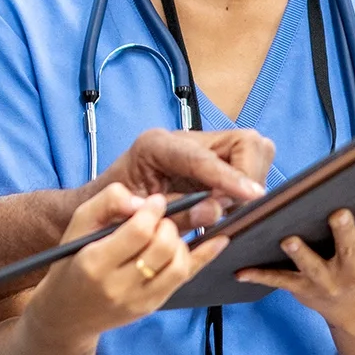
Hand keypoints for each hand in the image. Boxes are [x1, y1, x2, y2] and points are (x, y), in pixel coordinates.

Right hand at [24, 184, 232, 344]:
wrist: (66, 315)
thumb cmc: (70, 263)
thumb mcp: (76, 227)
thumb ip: (105, 203)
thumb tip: (142, 201)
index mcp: (95, 263)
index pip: (138, 231)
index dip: (152, 210)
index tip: (154, 201)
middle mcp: (119, 286)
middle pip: (163, 248)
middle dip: (167, 224)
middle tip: (159, 217)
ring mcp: (139, 300)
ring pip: (179, 265)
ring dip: (180, 240)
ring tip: (166, 232)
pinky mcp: (153, 306)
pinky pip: (186, 279)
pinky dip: (204, 257)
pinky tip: (219, 239)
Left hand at [94, 127, 272, 227]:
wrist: (101, 204)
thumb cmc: (112, 209)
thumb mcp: (138, 216)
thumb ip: (178, 213)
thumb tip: (215, 210)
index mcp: (155, 145)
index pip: (204, 158)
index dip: (231, 178)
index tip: (252, 195)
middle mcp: (183, 139)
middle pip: (244, 143)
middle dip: (248, 176)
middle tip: (234, 207)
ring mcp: (200, 147)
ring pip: (252, 151)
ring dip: (248, 182)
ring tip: (227, 208)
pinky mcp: (211, 161)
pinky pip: (246, 166)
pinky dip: (244, 186)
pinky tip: (227, 204)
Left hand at [235, 193, 354, 329]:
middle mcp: (350, 271)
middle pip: (348, 250)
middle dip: (343, 232)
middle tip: (337, 214)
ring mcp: (325, 282)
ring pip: (311, 267)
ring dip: (300, 253)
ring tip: (287, 239)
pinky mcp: (302, 289)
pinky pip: (279, 281)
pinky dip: (259, 276)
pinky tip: (240, 271)